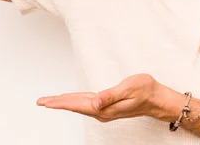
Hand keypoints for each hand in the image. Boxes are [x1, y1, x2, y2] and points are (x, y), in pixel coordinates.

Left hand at [36, 74, 174, 122]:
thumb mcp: (128, 88)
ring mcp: (105, 110)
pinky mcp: (108, 106)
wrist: (158, 99)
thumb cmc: (146, 91)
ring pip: (80, 106)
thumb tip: (93, 103)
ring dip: (65, 103)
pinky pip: (87, 104)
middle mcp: (103, 112)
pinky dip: (76, 102)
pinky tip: (72, 100)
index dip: (61, 103)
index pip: (78, 105)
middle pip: (76, 107)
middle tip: (41, 101)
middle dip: (58, 103)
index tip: (46, 102)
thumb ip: (109, 96)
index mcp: (105, 108)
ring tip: (51, 101)